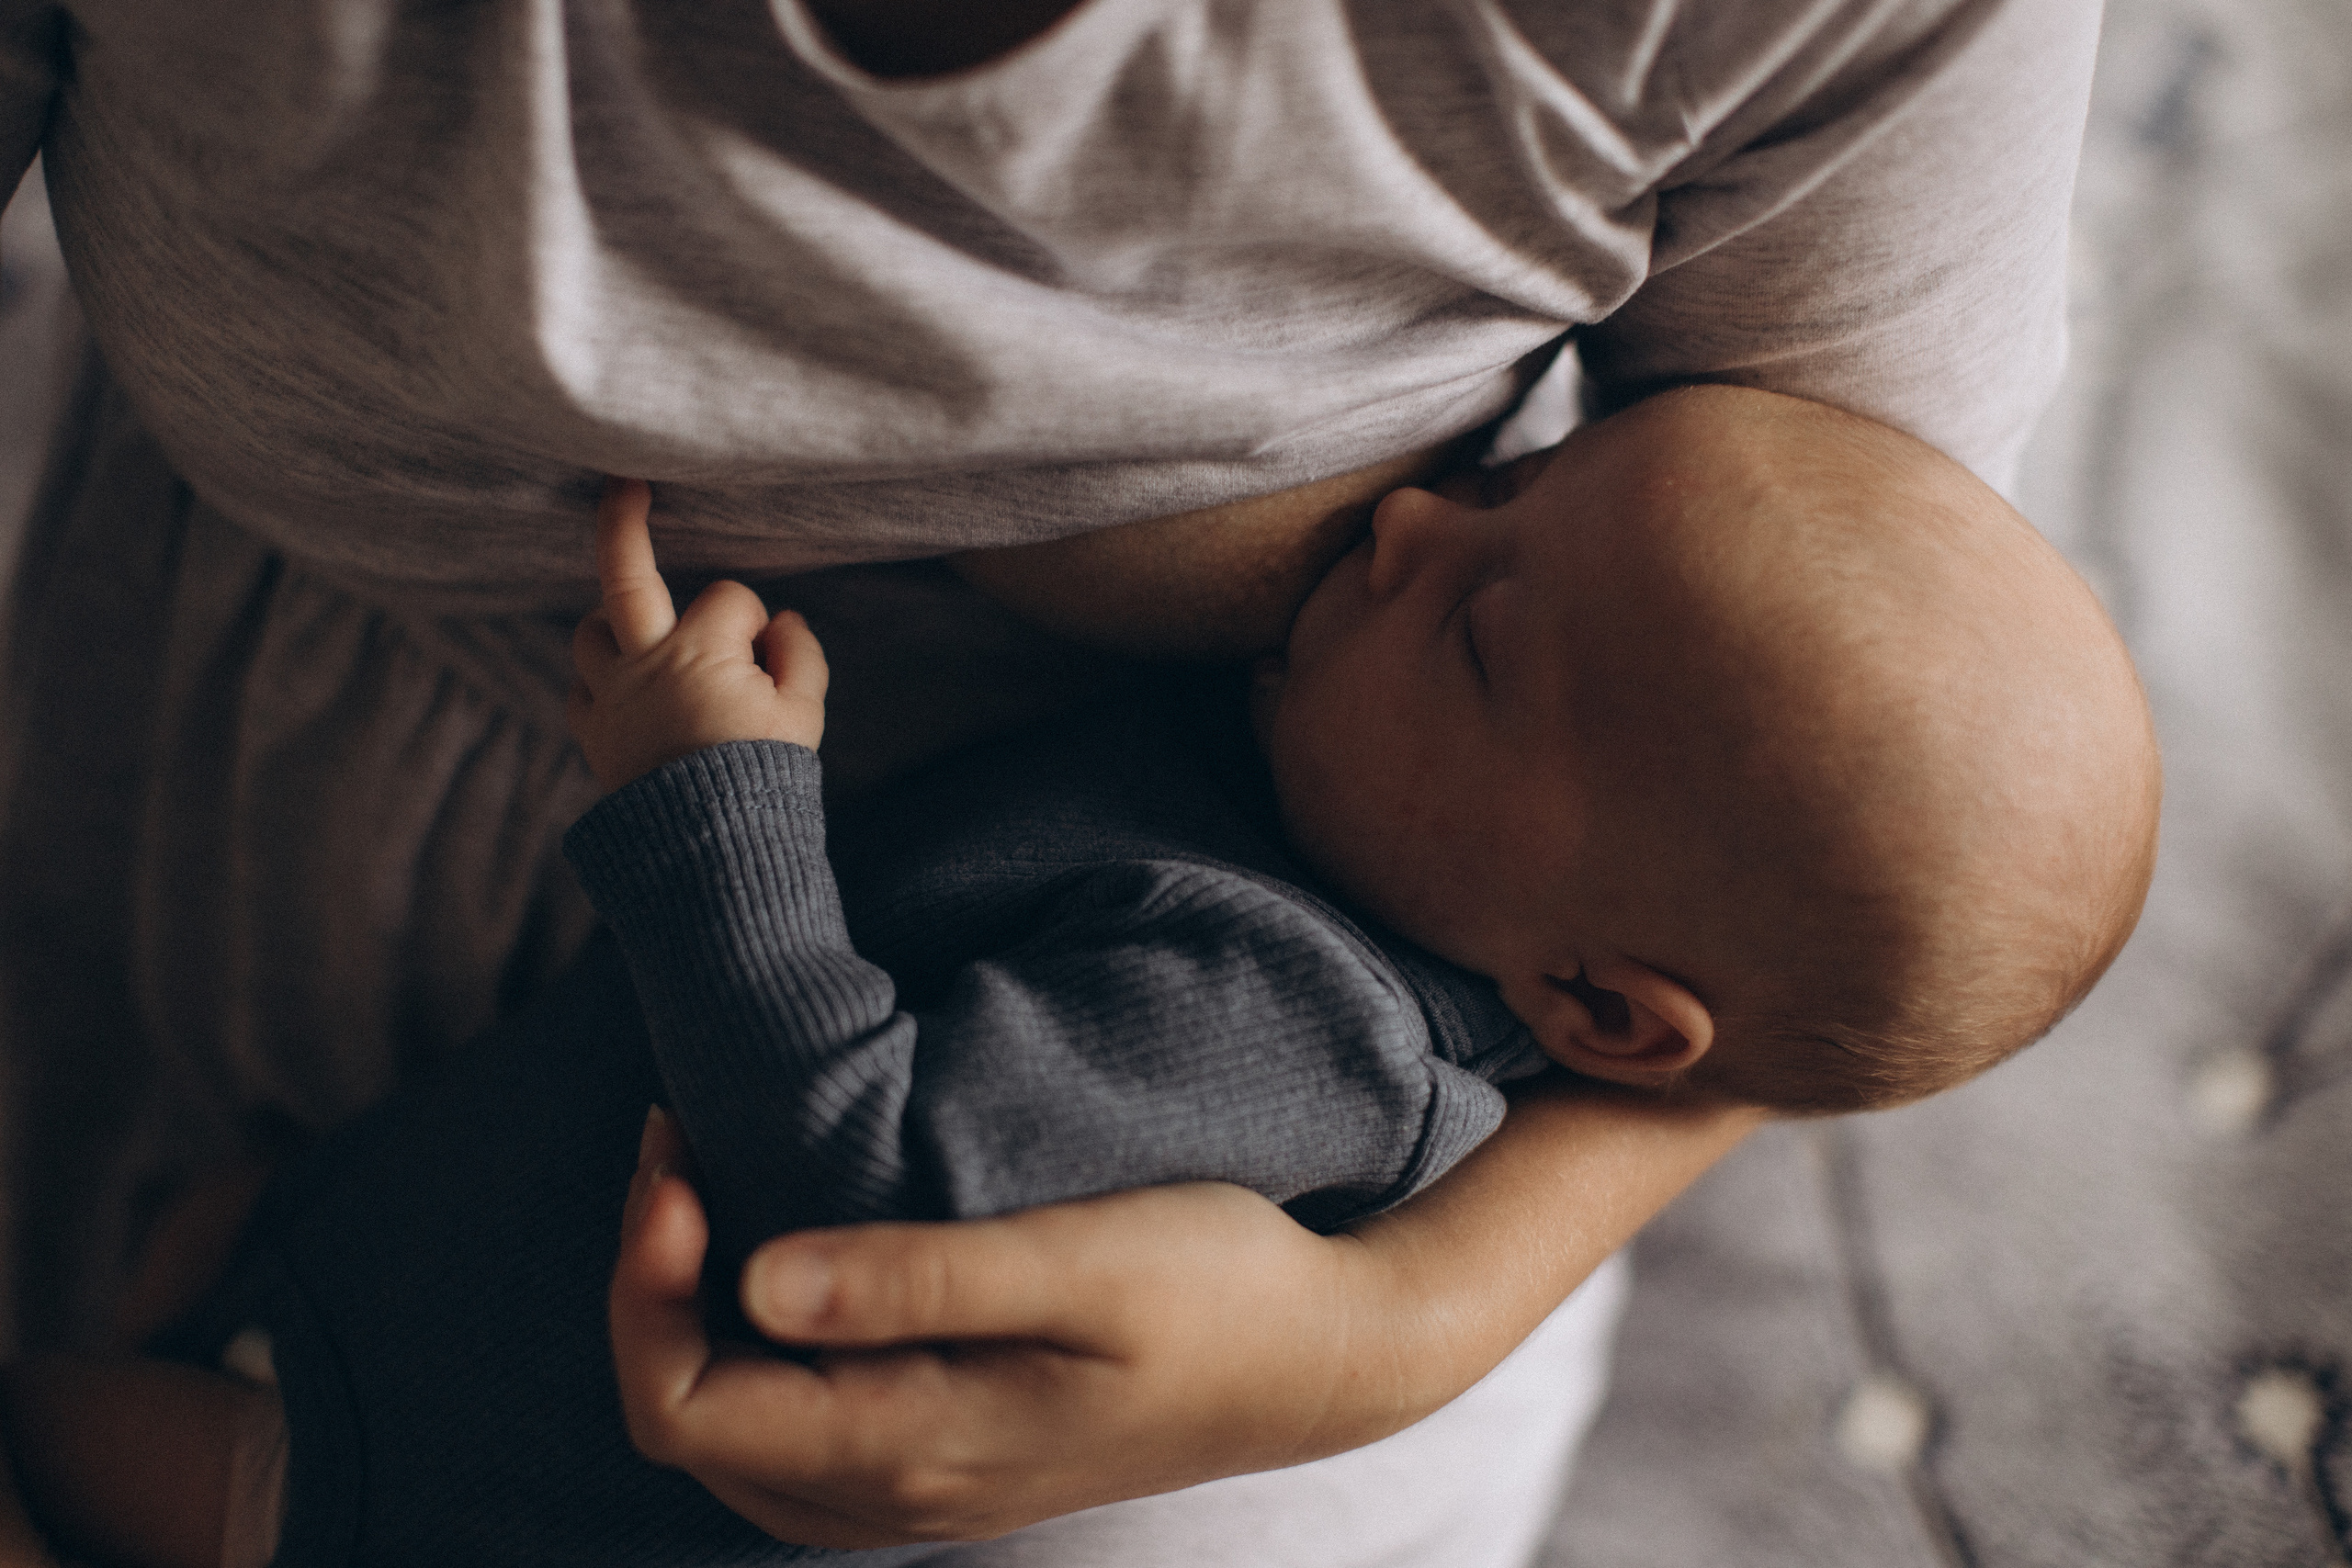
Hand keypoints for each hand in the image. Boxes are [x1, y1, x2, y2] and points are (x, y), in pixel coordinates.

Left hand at [568, 479, 828, 790]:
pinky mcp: (593, 735)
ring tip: (645, 631)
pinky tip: (627, 688)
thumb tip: (781, 619)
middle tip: (622, 484)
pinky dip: (600, 679)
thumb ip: (799, 654)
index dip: (752, 619)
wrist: (715, 849)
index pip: (728, 597)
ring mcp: (611, 699)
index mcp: (702, 653)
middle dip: (623, 521)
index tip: (766, 654)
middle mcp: (646, 665)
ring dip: (616, 622)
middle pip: (623, 574)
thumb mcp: (804, 714)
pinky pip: (579, 688)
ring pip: (591, 631)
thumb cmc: (766, 778)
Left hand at [609, 1085, 1757, 1546]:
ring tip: (717, 1193)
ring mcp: (928, 1488)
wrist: (1328, 1355)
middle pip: (689, 1425)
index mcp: (912, 1443)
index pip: (684, 1401)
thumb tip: (758, 1281)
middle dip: (652, 1289)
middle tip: (686, 1147)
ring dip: (694, 1321)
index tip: (681, 1145)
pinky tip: (791, 1269)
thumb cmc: (1219, 1289)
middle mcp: (900, 1492)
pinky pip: (797, 1440)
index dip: (644, 1277)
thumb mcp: (1079, 1259)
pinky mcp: (958, 1459)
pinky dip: (757, 1356)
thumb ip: (919, 1278)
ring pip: (734, 1440)